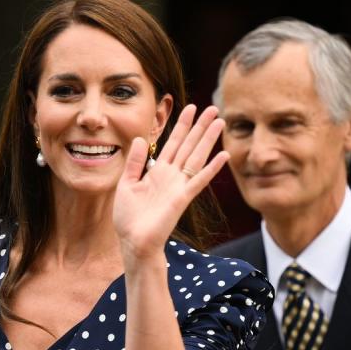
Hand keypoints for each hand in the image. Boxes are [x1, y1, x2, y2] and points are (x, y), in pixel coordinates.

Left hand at [113, 104, 228, 258]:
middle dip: (200, 126)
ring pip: (196, 156)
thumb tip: (141, 139)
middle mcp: (171, 175)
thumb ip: (135, 162)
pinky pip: (199, 180)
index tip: (190, 108)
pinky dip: (211, 168)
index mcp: (157, 171)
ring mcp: (178, 186)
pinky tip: (223, 155)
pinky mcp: (182, 198)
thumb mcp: (126, 184)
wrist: (133, 241)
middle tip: (213, 107)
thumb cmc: (129, 217)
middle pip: (189, 145)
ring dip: (208, 139)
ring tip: (220, 121)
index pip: (173, 143)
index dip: (182, 125)